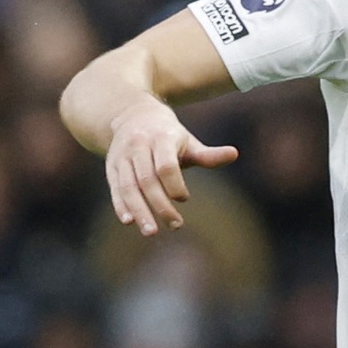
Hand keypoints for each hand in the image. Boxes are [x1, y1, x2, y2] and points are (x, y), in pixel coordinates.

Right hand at [105, 98, 235, 235]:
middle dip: (160, 204)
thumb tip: (235, 154)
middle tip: (176, 225)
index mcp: (160, 138)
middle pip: (147, 180)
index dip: (174, 184)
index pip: (166, 165)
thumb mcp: (189, 141)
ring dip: (139, 210)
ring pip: (128, 186)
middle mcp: (137, 146)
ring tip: (151, 231)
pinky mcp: (111, 165)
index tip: (184, 198)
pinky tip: (128, 221)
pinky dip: (120, 204)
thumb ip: (209, 155)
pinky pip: (115, 187)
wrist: (132, 115)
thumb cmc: (169, 135)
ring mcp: (121, 156)